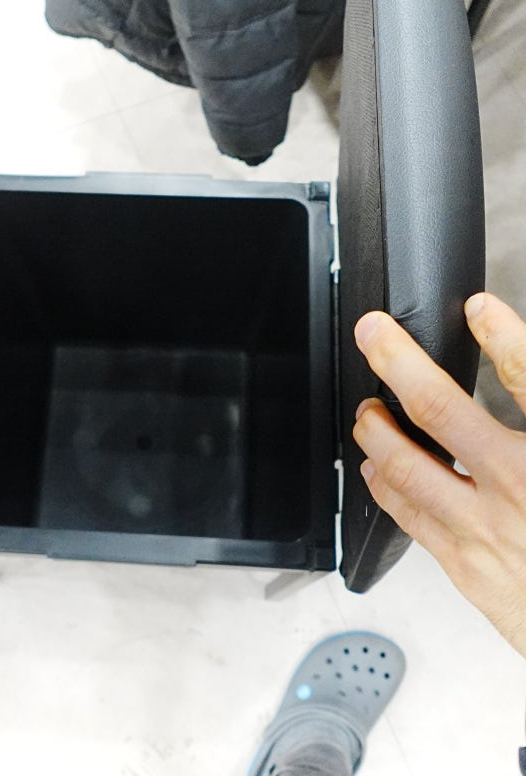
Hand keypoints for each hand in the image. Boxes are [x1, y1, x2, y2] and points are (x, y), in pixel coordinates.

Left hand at [353, 293, 525, 657]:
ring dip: (377, 430)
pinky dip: (384, 486)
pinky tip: (373, 470)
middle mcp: (520, 490)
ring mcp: (486, 530)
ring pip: (408, 466)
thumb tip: (524, 391)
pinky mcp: (466, 566)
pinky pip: (408, 516)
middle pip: (443, 412)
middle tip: (374, 335)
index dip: (505, 338)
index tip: (480, 310)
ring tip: (366, 411)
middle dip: (400, 364)